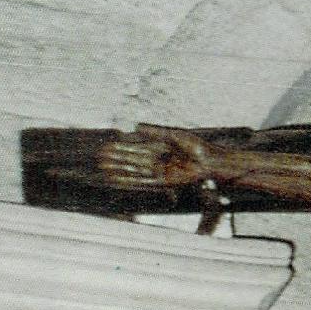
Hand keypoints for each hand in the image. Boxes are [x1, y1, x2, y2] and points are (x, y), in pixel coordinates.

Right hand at [97, 124, 215, 189]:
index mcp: (159, 148)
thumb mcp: (173, 135)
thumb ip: (154, 131)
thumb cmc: (196, 147)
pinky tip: (121, 180)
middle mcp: (157, 161)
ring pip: (135, 171)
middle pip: (132, 160)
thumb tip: (135, 126)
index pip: (136, 148)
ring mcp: (160, 172)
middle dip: (117, 159)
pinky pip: (145, 182)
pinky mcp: (164, 182)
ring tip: (104, 169)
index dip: (122, 148)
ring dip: (120, 170)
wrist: (210, 162)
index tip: (108, 147)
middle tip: (100, 158)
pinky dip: (132, 181)